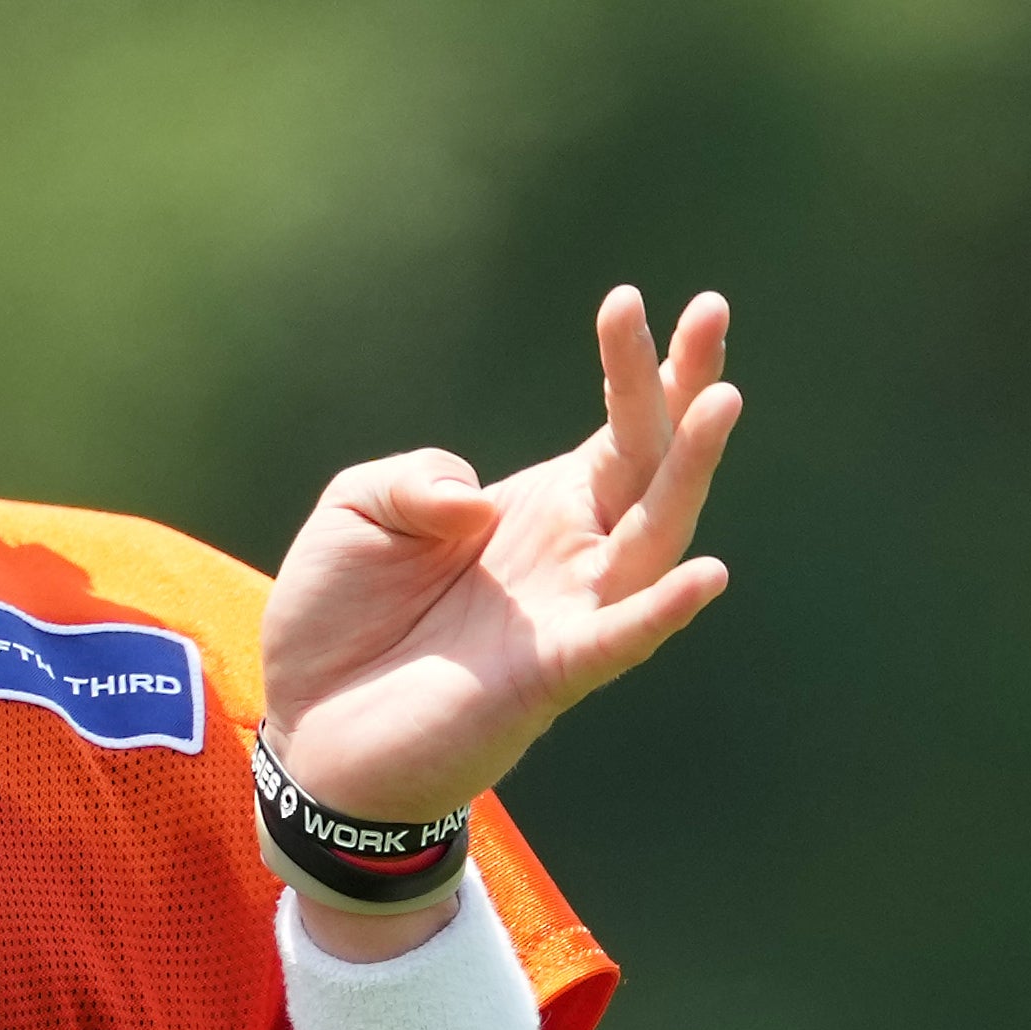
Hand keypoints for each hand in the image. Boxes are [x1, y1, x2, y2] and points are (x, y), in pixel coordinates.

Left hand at [259, 286, 737, 827]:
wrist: (308, 731)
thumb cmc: (342, 620)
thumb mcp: (356, 510)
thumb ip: (415, 480)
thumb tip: (480, 503)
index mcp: (537, 507)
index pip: (614, 428)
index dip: (637, 366)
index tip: (641, 297)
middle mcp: (570, 554)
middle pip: (649, 460)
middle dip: (682, 386)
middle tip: (711, 307)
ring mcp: (566, 613)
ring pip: (653, 535)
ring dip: (690, 471)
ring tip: (721, 402)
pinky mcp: (547, 677)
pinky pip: (617, 640)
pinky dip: (661, 611)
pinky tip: (705, 574)